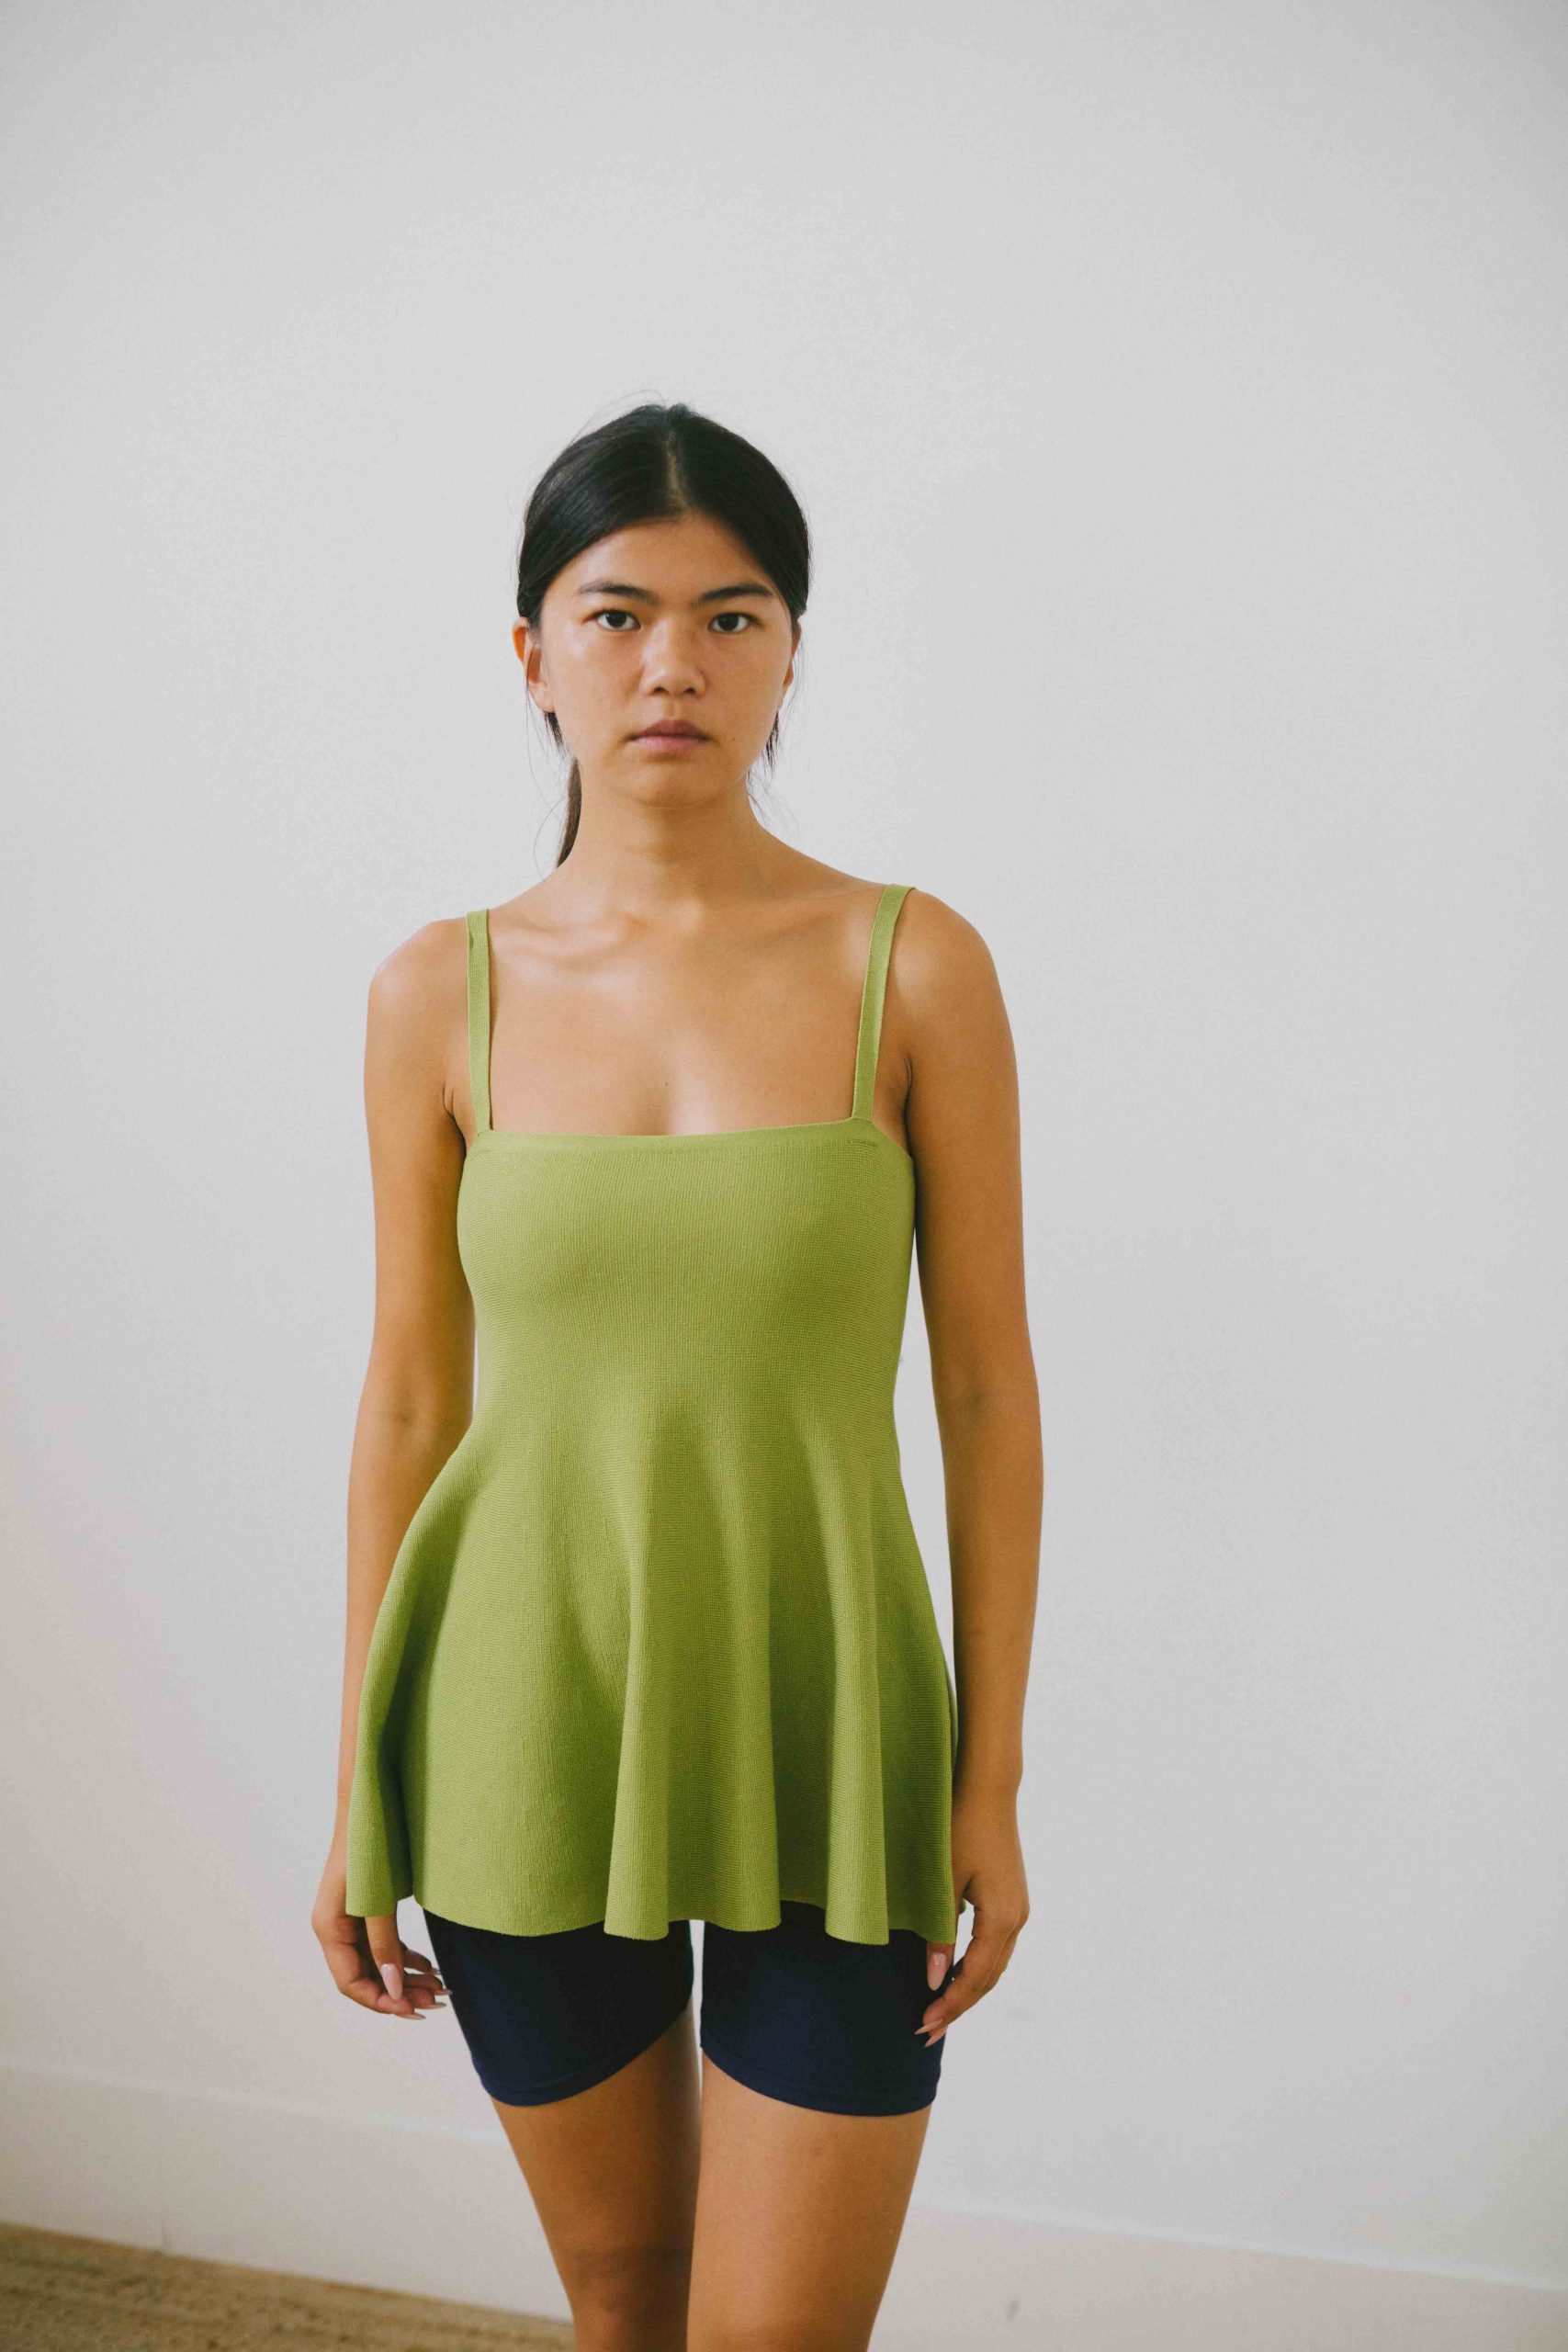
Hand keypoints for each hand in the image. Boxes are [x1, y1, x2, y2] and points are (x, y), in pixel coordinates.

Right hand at [313, 1838, 447, 2020]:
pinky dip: (405, 1956)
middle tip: (438, 2000)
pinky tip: (428, 1966)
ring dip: (406, 1977)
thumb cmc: (371, 1843)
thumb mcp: (379, 1899)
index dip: (382, 2001)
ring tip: (439, 1987)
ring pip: (377, 1962)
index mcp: (328, 1928)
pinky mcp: (367, 1908)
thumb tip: (395, 1989)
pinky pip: (383, 1943)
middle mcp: (335, 1928)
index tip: (414, 2010)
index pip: (351, 1983)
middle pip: (366, 1976)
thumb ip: (384, 1944)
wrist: (373, 1798)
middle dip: (401, 1991)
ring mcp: (351, 1918)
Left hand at [916, 1784, 1028, 2045]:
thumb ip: (940, 1933)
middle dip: (958, 2007)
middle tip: (926, 2032)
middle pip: (988, 1979)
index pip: (974, 1977)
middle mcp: (1018, 1921)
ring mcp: (1019, 1910)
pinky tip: (957, 1975)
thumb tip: (934, 1980)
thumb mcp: (944, 1881)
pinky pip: (997, 1949)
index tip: (924, 2025)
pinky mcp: (1013, 1901)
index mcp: (1003, 1920)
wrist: (990, 1791)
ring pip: (995, 1966)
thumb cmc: (962, 1829)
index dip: (949, 2005)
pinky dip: (977, 1968)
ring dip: (968, 1990)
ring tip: (939, 2012)